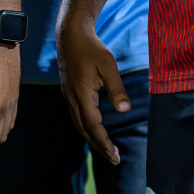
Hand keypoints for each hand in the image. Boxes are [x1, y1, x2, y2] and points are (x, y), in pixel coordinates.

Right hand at [57, 17, 128, 164]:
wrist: (70, 34)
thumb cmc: (91, 48)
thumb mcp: (108, 66)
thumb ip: (117, 89)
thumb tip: (125, 111)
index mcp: (82, 94)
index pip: (93, 125)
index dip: (104, 142)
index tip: (115, 156)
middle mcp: (72, 98)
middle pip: (84, 129)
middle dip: (99, 146)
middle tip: (114, 159)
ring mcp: (68, 95)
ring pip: (79, 124)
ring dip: (92, 138)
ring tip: (106, 149)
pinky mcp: (69, 91)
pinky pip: (77, 116)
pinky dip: (87, 128)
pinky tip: (95, 130)